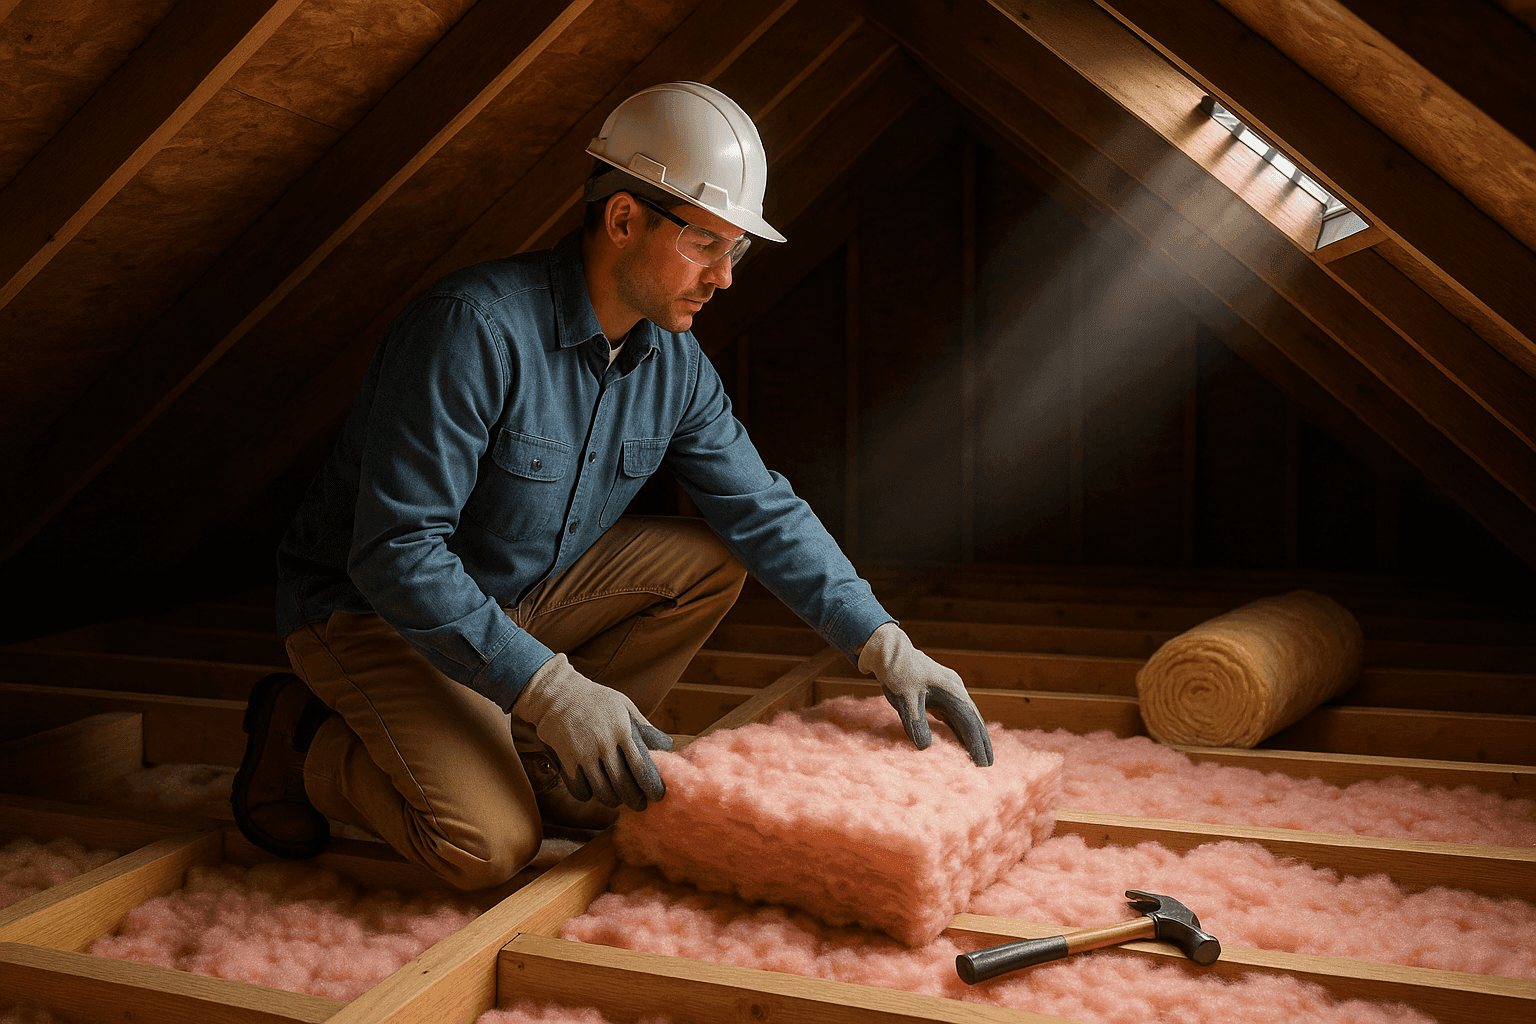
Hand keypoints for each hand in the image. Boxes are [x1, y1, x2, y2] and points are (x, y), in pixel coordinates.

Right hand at [511, 654, 672, 809]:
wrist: (557, 694)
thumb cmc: (596, 700)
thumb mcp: (625, 706)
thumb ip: (645, 728)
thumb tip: (667, 746)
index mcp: (622, 730)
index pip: (642, 767)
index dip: (652, 786)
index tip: (657, 795)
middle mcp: (604, 744)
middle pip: (624, 785)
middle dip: (635, 800)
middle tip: (640, 804)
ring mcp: (583, 754)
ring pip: (603, 792)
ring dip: (613, 800)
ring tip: (617, 798)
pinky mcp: (566, 761)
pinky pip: (581, 790)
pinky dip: (589, 794)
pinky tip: (593, 789)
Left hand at [858, 622, 993, 766]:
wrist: (888, 652)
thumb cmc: (898, 673)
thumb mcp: (905, 698)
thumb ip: (916, 722)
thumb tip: (926, 748)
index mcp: (952, 691)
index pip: (969, 722)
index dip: (976, 744)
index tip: (982, 764)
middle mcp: (955, 690)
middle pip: (974, 719)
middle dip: (982, 742)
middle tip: (989, 766)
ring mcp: (949, 690)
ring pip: (966, 717)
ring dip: (973, 736)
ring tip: (979, 757)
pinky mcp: (940, 693)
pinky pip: (954, 714)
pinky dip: (960, 728)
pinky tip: (961, 741)